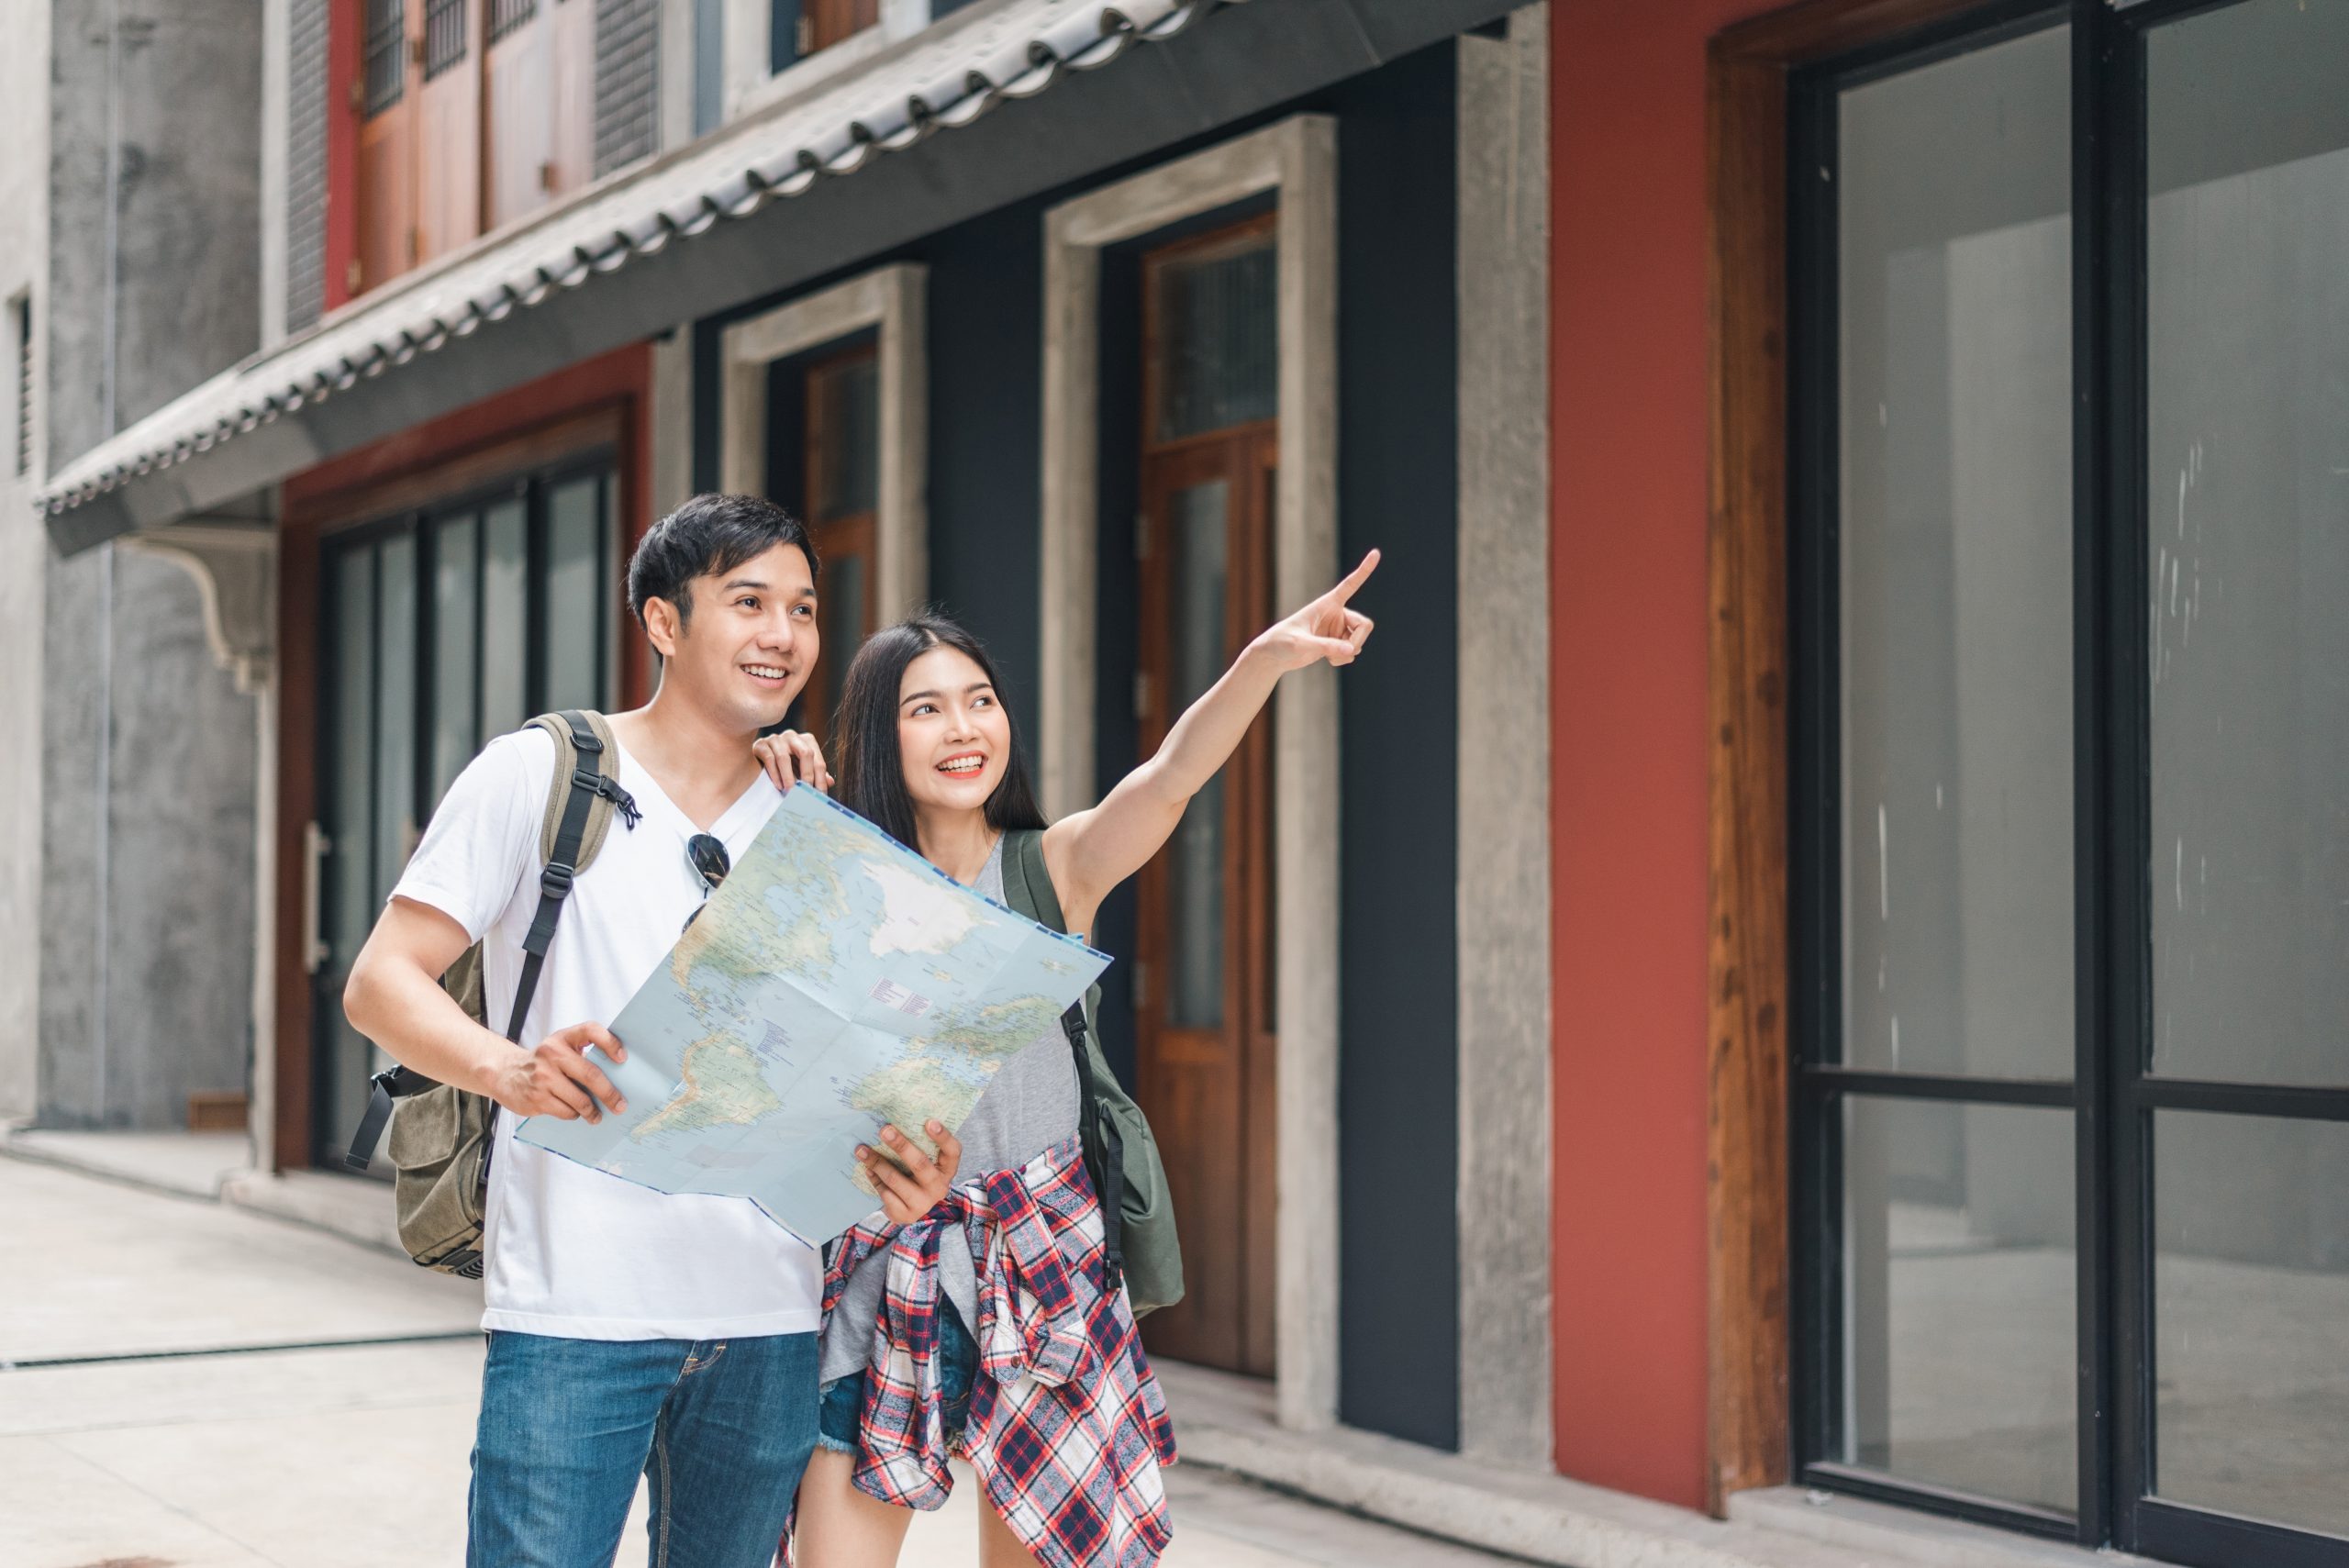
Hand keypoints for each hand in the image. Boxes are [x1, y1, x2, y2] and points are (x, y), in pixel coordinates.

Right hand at [487, 1022, 628, 1122]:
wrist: (504, 1074)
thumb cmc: (543, 1062)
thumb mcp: (559, 1048)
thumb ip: (582, 1055)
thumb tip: (616, 1077)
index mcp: (562, 1038)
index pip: (590, 1030)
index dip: (610, 1042)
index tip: (623, 1059)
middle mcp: (551, 1054)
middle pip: (590, 1075)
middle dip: (610, 1094)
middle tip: (620, 1105)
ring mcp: (543, 1077)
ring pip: (580, 1100)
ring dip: (593, 1111)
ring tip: (598, 1116)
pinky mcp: (537, 1098)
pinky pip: (566, 1111)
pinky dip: (575, 1114)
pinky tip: (575, 1112)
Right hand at [751, 729, 830, 793]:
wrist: (759, 758)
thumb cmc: (786, 765)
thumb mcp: (802, 769)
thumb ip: (816, 774)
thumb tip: (830, 781)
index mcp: (807, 740)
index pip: (818, 760)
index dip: (821, 779)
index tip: (820, 795)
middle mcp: (792, 736)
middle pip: (805, 753)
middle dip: (808, 775)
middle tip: (806, 793)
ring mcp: (775, 738)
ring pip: (784, 757)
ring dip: (789, 777)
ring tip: (791, 792)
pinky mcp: (760, 744)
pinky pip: (769, 758)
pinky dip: (775, 774)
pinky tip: (779, 786)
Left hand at [856, 1120, 962, 1224]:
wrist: (912, 1208)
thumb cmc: (917, 1176)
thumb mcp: (926, 1162)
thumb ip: (919, 1146)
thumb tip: (894, 1120)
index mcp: (947, 1169)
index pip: (952, 1151)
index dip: (943, 1137)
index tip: (929, 1122)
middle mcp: (939, 1187)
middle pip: (920, 1164)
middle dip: (901, 1145)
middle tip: (884, 1130)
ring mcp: (923, 1203)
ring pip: (896, 1179)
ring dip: (877, 1162)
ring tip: (861, 1149)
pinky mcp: (905, 1214)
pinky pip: (885, 1193)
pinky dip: (874, 1179)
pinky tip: (867, 1169)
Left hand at [1254, 549, 1378, 671]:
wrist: (1273, 656)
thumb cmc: (1282, 642)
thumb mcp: (1301, 644)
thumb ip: (1326, 647)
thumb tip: (1352, 650)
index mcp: (1327, 603)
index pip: (1350, 585)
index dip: (1364, 570)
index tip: (1376, 552)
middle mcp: (1336, 614)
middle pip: (1364, 625)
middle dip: (1357, 641)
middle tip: (1345, 651)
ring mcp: (1338, 629)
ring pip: (1359, 641)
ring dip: (1348, 652)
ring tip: (1329, 656)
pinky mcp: (1337, 643)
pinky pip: (1352, 651)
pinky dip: (1344, 658)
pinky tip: (1329, 659)